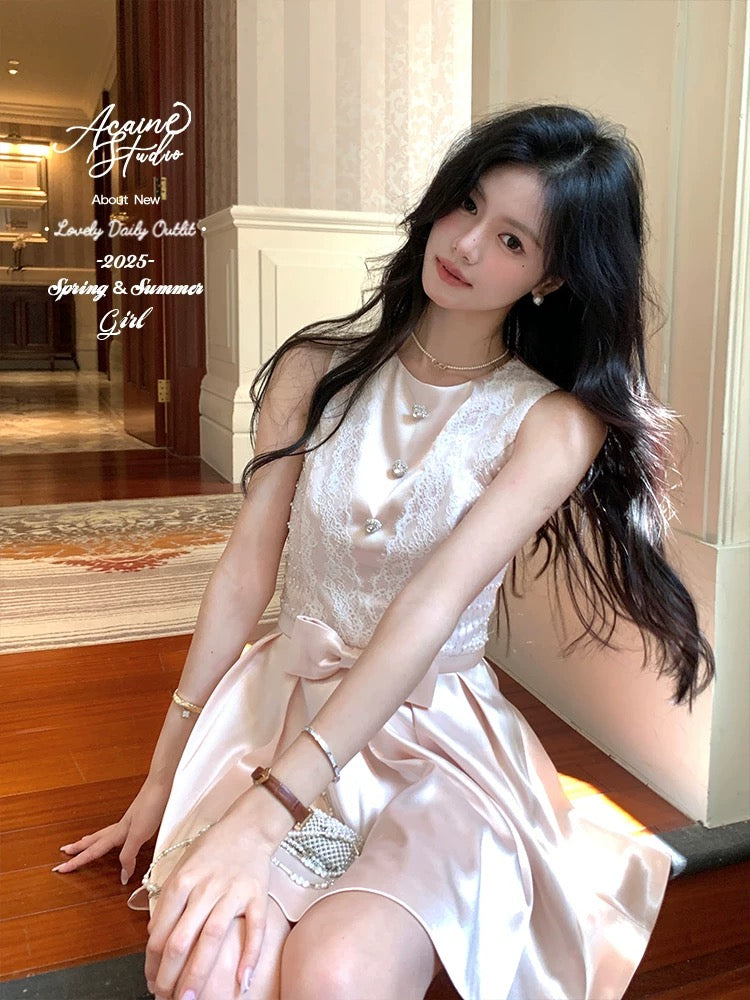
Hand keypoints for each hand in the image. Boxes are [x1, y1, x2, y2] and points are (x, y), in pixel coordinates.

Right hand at [53, 776, 170, 883]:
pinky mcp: (138, 817)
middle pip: (94, 840)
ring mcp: (128, 821)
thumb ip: (128, 854)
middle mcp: (120, 827)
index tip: (60, 870)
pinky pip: (116, 830)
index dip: (78, 861)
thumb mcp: (138, 835)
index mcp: (117, 833)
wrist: (162, 784)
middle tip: (63, 852)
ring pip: (104, 834)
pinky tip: (116, 834)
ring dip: (91, 840)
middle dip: (78, 848)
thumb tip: (122, 876)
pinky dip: (109, 836)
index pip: (93, 850)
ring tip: (82, 842)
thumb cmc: (151, 807)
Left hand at [144, 803, 276, 999]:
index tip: (151, 981)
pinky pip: (255, 928)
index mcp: (182, 881)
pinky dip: (250, 955)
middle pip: (182, 939)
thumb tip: (156, 934)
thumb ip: (169, 899)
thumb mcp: (183, 866)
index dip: (152, 962)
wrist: (249, 826)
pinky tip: (242, 980)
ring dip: (198, 972)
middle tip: (164, 997)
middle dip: (169, 975)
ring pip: (212, 937)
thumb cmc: (212, 847)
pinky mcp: (257, 895)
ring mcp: (232, 892)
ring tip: (189, 998)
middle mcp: (205, 888)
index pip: (160, 930)